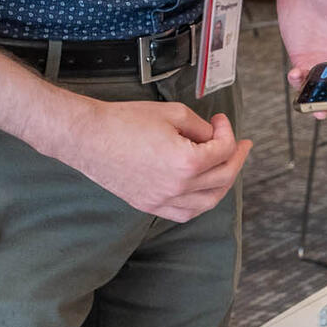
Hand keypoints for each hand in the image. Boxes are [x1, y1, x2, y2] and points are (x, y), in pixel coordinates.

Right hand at [53, 97, 251, 220]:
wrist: (87, 137)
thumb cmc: (124, 122)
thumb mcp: (172, 114)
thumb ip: (201, 127)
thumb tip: (213, 136)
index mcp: (186, 163)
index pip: (223, 151)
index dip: (227, 131)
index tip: (220, 120)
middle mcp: (178, 188)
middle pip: (222, 178)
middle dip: (235, 158)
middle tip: (239, 145)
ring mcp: (162, 200)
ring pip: (208, 202)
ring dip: (223, 184)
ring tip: (227, 167)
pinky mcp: (148, 205)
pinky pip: (185, 213)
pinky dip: (200, 203)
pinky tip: (203, 191)